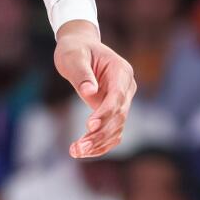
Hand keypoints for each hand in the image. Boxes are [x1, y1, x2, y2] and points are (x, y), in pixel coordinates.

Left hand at [54, 20, 135, 158]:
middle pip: (119, 116)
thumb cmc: (75, 50)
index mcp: (121, 71)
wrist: (79, 48)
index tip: (90, 125)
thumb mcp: (74, 56)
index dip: (106, 113)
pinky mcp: (112, 112)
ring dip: (98, 143)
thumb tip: (90, 91)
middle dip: (100, 134)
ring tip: (76, 151)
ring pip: (116, 129)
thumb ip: (82, 73)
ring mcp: (121, 101)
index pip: (118, 96)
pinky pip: (111, 132)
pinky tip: (82, 151)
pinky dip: (99, 144)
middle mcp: (126, 88)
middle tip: (79, 146)